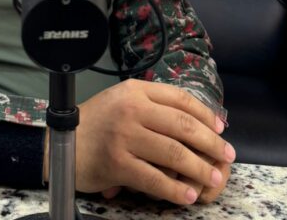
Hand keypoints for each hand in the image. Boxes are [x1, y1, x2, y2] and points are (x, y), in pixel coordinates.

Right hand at [53, 79, 234, 204]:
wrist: (60, 143)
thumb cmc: (95, 123)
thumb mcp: (121, 101)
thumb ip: (151, 105)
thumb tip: (194, 121)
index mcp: (135, 91)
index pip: (179, 99)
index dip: (205, 115)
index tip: (220, 128)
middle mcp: (131, 109)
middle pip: (182, 125)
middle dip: (210, 142)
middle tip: (226, 155)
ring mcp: (124, 136)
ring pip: (173, 153)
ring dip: (199, 168)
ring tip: (213, 178)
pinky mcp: (117, 163)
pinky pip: (154, 178)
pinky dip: (175, 189)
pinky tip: (187, 194)